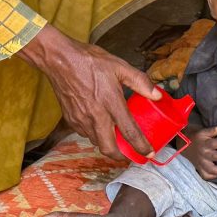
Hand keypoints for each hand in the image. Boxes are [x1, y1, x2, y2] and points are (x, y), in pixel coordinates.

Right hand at [18, 25, 157, 159]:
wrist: (59, 60)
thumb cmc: (89, 61)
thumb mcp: (119, 66)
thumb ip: (140, 82)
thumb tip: (157, 94)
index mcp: (111, 102)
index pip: (129, 132)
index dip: (141, 146)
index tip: (149, 154)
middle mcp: (95, 115)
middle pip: (109, 148)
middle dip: (121, 156)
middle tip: (130, 153)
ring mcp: (81, 119)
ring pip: (96, 142)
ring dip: (107, 144)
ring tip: (116, 138)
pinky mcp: (70, 119)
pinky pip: (84, 133)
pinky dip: (94, 134)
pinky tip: (99, 124)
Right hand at [183, 124, 216, 179]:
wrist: (183, 144)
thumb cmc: (197, 137)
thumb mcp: (202, 131)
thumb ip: (212, 131)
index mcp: (204, 144)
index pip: (214, 143)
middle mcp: (203, 154)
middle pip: (214, 156)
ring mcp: (201, 162)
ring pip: (210, 169)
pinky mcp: (199, 168)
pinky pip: (205, 175)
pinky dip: (212, 177)